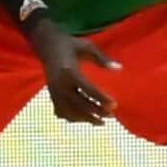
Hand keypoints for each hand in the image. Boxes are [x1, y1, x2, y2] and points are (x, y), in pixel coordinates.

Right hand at [23, 10, 118, 126]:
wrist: (47, 44)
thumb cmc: (70, 45)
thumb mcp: (87, 46)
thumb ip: (102, 58)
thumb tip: (119, 68)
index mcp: (69, 72)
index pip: (88, 90)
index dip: (101, 99)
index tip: (114, 105)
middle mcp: (60, 84)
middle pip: (80, 104)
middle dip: (96, 112)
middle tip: (111, 115)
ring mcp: (54, 91)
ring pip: (70, 111)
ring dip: (86, 119)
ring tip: (101, 122)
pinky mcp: (51, 95)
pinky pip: (61, 111)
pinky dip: (73, 118)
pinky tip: (84, 119)